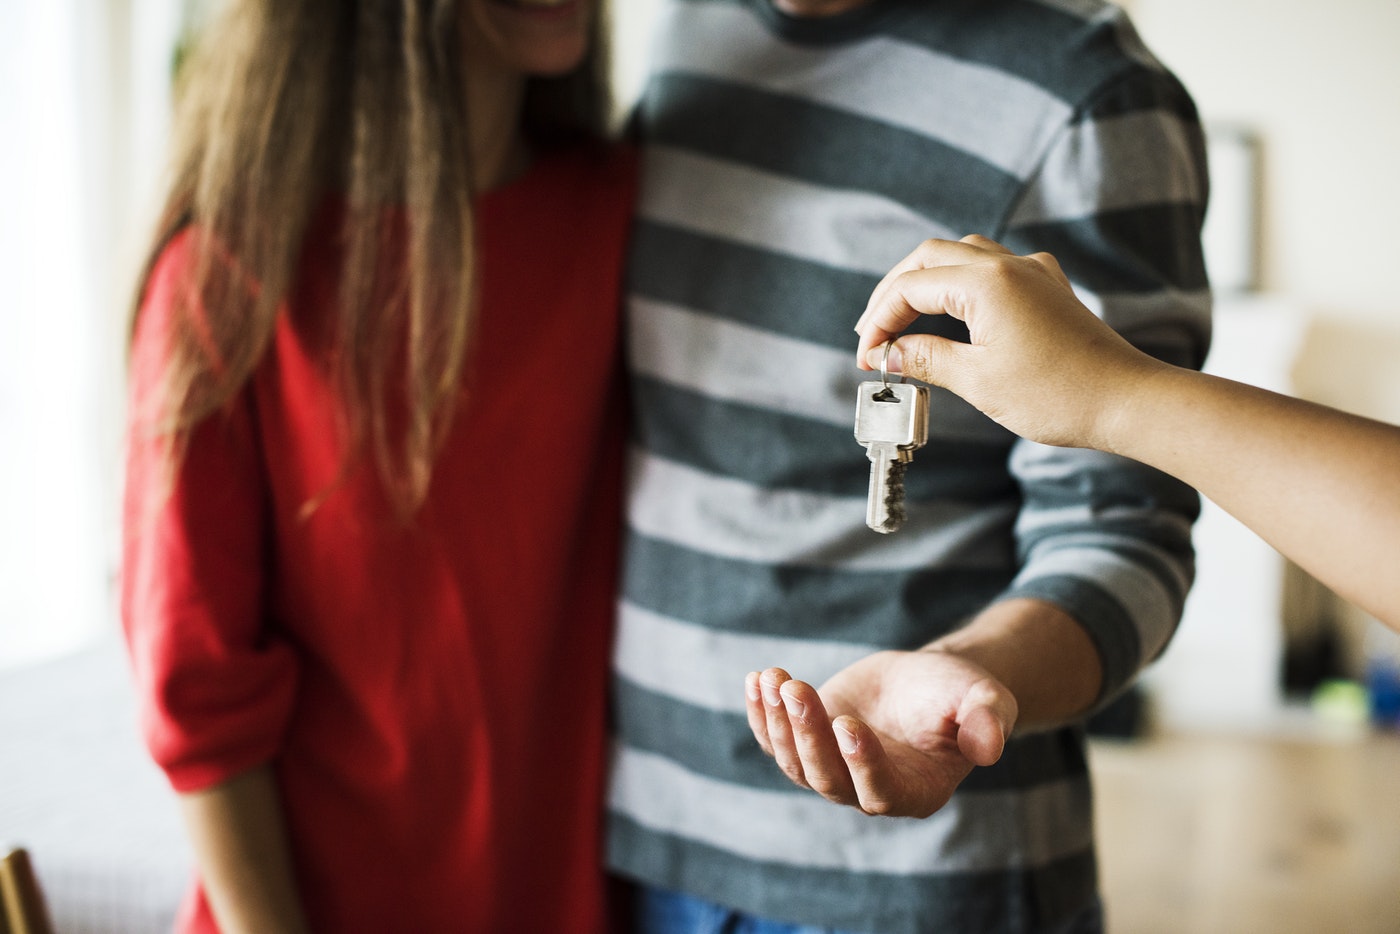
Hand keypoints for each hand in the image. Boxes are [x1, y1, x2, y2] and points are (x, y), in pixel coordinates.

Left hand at [744, 650, 1016, 818]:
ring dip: (778, 721)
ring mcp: (833, 770)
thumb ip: (988, 721)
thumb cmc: (961, 694)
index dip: (861, 762)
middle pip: (827, 778)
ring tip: (773, 678)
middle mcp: (868, 791)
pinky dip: (761, 714)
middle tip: (796, 688)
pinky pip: (775, 740)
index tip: (847, 722)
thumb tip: (991, 747)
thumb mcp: (985, 700)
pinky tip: (756, 680)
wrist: (928, 681)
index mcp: (916, 791)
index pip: (880, 791)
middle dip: (807, 734)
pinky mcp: (808, 744)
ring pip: (795, 761)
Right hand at [853, 235, 1164, 450]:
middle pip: (929, 257)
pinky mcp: (1048, 289)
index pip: (910, 287)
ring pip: (962, 255)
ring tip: (904, 319)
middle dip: (894, 293)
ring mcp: (1033, 273)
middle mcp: (1009, 265)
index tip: (867, 358)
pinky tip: (956, 310)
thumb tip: (890, 353)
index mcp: (986, 282)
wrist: (1127, 400)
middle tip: (873, 334)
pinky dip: (961, 283)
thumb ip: (926, 358)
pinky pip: (994, 268)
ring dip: (926, 282)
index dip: (880, 321)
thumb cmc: (1058, 395)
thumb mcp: (978, 381)